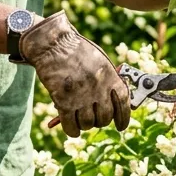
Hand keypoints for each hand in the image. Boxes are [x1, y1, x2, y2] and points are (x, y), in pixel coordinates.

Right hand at [18, 12, 130, 137]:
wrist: (52, 44)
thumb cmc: (76, 51)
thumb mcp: (99, 61)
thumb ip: (108, 80)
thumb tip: (116, 103)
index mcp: (109, 75)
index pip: (123, 103)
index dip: (123, 118)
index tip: (121, 126)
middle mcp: (98, 87)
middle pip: (105, 117)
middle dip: (100, 121)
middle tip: (94, 117)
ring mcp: (80, 95)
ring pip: (88, 123)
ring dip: (85, 125)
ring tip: (80, 118)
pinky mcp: (63, 101)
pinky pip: (70, 125)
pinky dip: (72, 130)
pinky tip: (72, 130)